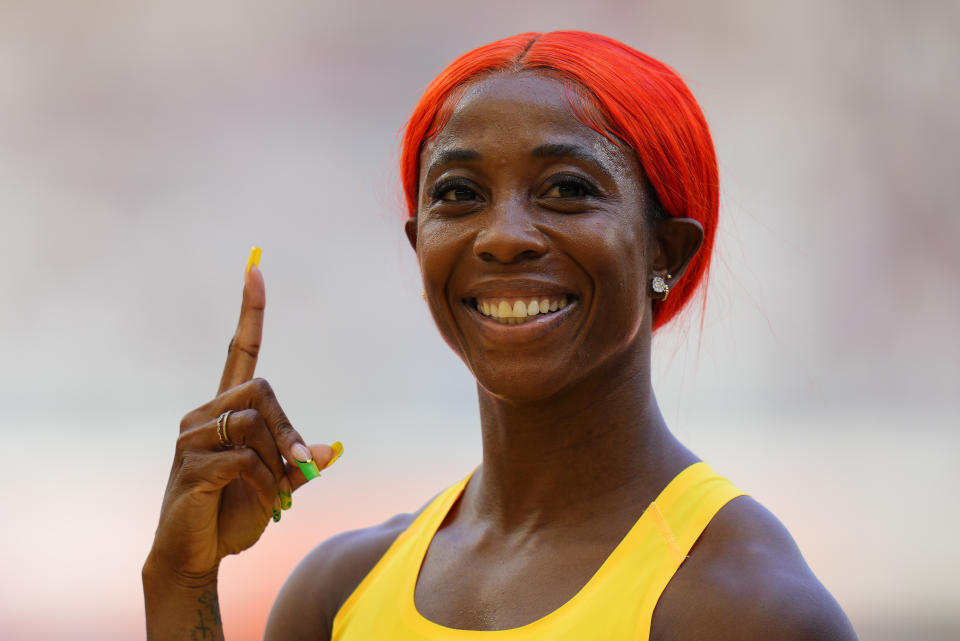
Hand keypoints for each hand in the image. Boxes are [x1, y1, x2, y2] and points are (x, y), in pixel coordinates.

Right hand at [146, 252, 337, 584]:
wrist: (194, 556)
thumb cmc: (231, 515)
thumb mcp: (275, 486)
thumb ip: (298, 464)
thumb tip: (333, 449)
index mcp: (224, 411)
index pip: (239, 352)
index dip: (251, 313)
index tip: (255, 269)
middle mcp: (204, 415)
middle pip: (262, 390)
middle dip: (289, 429)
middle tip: (303, 467)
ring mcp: (192, 438)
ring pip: (255, 423)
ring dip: (279, 463)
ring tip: (278, 494)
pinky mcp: (192, 465)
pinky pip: (247, 458)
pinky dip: (269, 483)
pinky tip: (267, 504)